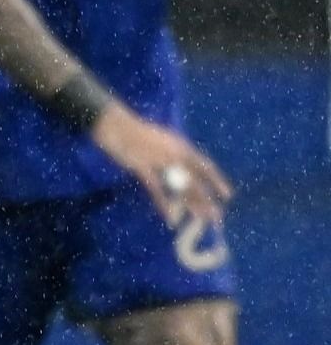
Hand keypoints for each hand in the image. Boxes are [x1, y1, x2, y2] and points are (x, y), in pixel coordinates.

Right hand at [91, 104, 231, 227]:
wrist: (116, 125)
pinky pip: (155, 189)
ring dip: (192, 205)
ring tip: (202, 219)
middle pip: (195, 182)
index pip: (205, 166)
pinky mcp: (142, 168)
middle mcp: (175, 155)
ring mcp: (159, 162)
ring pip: (180, 187)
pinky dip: (163, 203)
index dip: (217, 181)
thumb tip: (184, 164)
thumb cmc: (137, 131)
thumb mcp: (163, 139)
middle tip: (217, 218)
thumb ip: (174, 152)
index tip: (228, 195)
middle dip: (208, 201)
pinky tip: (169, 216)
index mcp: (182, 146)